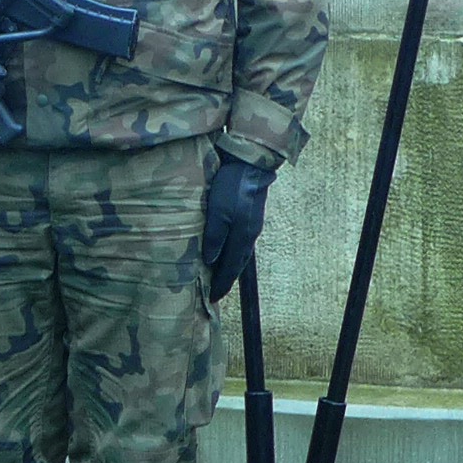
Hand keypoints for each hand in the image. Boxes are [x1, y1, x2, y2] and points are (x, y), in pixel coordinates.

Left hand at [198, 157, 274, 296]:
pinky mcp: (249, 216)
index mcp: (243, 237)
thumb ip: (215, 236)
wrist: (251, 164)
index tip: (213, 298)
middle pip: (237, 264)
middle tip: (215, 292)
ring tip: (219, 276)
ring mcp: (251, 226)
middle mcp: (249, 235)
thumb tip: (210, 261)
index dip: (222, 283)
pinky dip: (232, 253)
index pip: (231, 268)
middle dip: (226, 279)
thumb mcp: (218, 211)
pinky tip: (225, 251)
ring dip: (229, 267)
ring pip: (239, 253)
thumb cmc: (233, 187)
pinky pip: (240, 242)